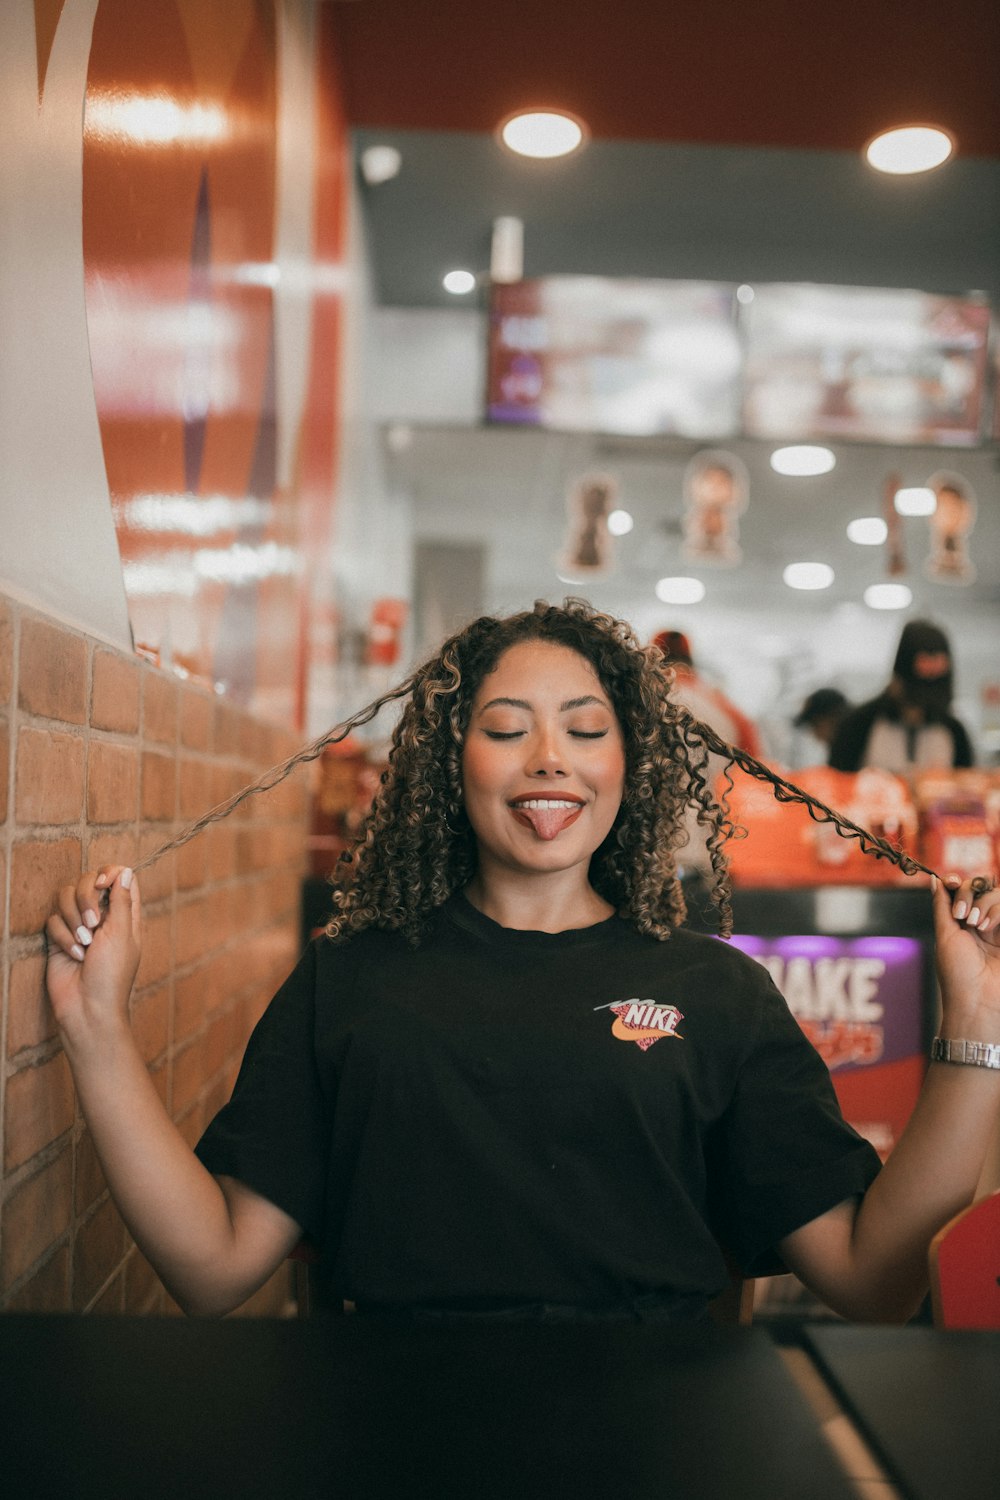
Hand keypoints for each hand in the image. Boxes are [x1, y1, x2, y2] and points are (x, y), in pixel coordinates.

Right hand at [45, 866, 141, 1044]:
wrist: (88, 1007)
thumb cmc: (112, 975)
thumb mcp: (122, 934)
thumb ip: (122, 900)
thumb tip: (125, 870)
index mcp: (125, 913)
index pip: (119, 876)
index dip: (109, 874)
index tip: (102, 885)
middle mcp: (102, 915)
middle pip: (87, 880)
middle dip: (86, 898)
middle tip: (93, 923)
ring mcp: (78, 925)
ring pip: (65, 897)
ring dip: (73, 919)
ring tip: (84, 944)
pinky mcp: (59, 937)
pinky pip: (53, 921)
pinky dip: (63, 937)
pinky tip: (75, 956)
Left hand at [933, 873, 999, 1038]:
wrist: (978, 1000)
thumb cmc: (957, 972)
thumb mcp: (945, 935)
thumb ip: (942, 905)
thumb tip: (934, 879)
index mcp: (963, 922)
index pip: (965, 889)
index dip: (960, 882)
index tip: (952, 883)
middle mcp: (983, 922)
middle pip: (983, 887)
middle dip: (970, 893)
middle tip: (963, 916)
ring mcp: (999, 928)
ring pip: (998, 895)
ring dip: (985, 904)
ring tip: (977, 926)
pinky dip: (997, 912)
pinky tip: (987, 928)